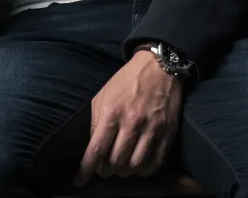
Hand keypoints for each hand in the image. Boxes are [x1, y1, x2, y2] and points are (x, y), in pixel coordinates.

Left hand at [74, 50, 182, 185]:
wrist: (159, 67)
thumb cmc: (126, 81)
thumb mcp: (102, 96)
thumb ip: (96, 122)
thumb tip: (92, 148)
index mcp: (112, 112)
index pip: (96, 151)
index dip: (86, 170)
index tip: (79, 180)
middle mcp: (132, 123)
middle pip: (115, 162)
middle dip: (106, 170)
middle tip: (104, 167)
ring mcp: (152, 129)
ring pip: (135, 166)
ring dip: (124, 171)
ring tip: (120, 166)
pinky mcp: (168, 133)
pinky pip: (154, 163)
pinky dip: (143, 170)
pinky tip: (138, 164)